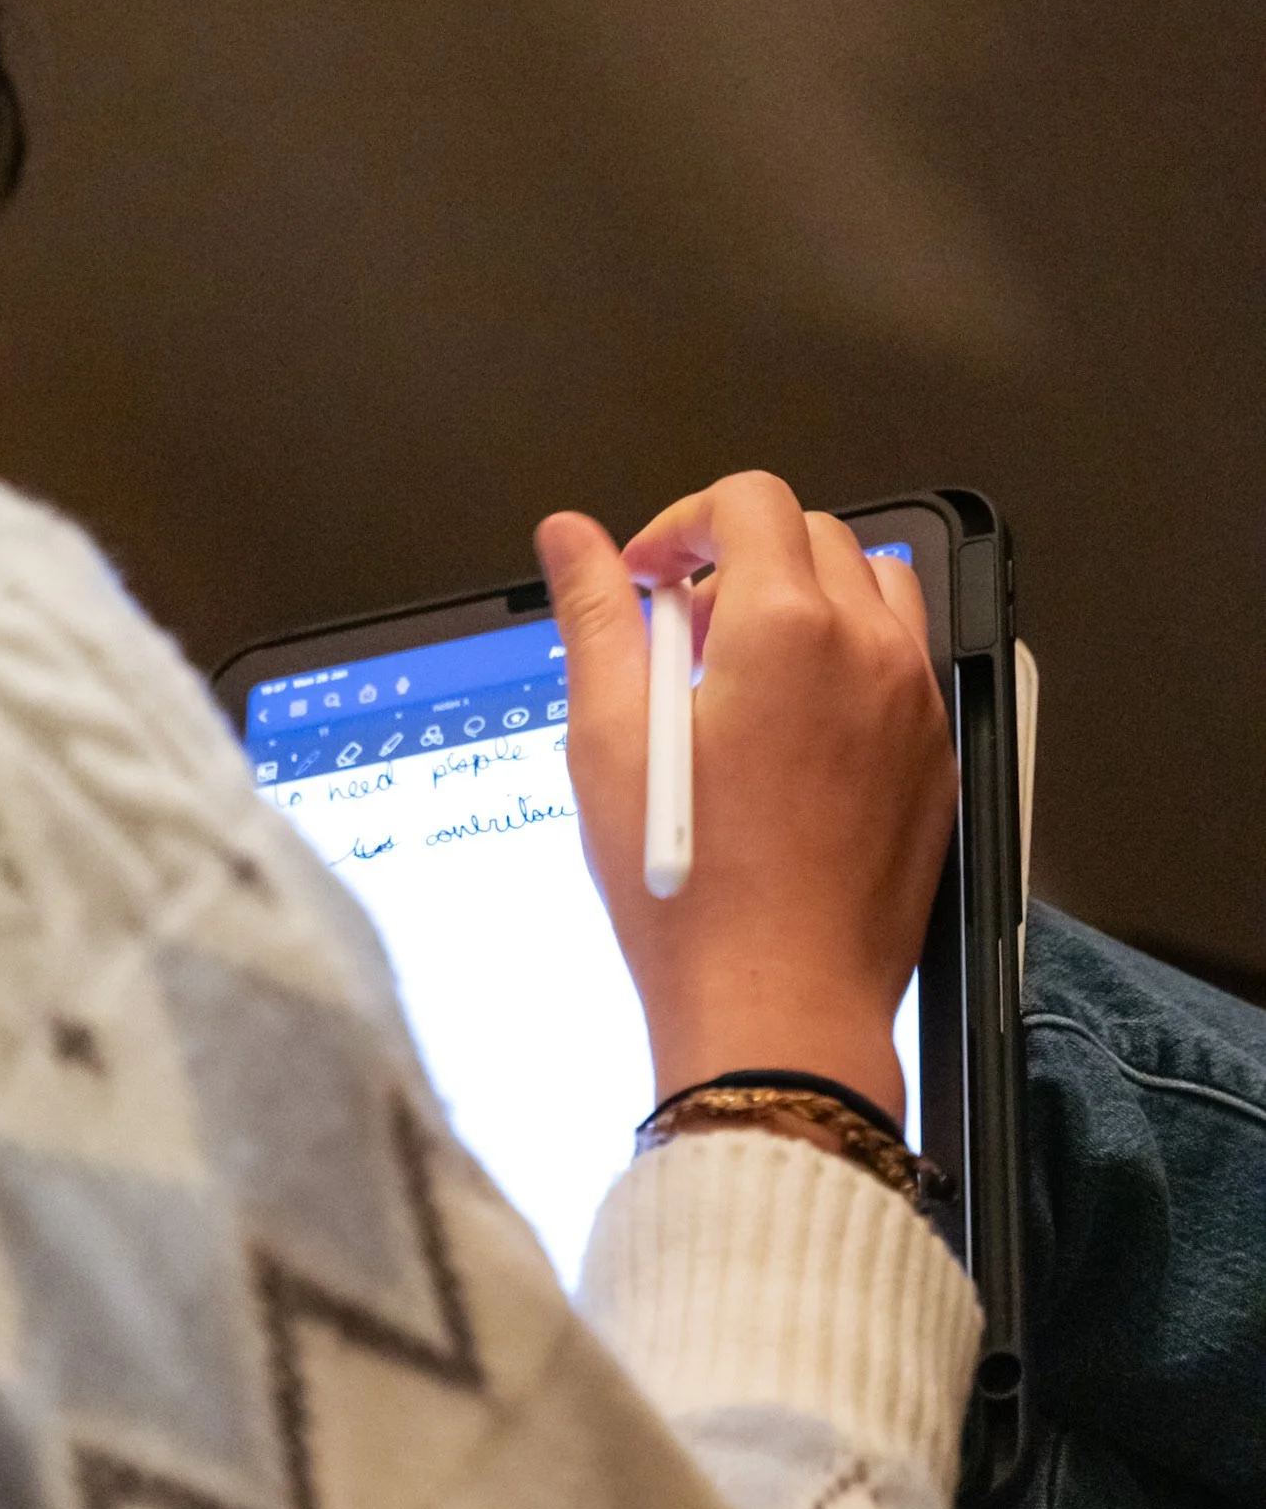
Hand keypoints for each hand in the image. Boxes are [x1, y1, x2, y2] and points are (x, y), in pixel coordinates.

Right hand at [534, 471, 958, 1124]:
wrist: (778, 1008)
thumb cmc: (693, 892)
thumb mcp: (609, 739)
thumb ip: (595, 617)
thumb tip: (572, 540)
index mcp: (787, 626)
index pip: (748, 501)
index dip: (682, 522)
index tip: (645, 577)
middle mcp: (869, 650)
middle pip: (812, 536)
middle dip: (738, 561)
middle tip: (681, 638)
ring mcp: (915, 707)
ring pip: (875, 591)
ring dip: (806, 601)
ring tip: (743, 678)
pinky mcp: (937, 764)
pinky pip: (903, 669)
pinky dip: (850, 663)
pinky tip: (791, 738)